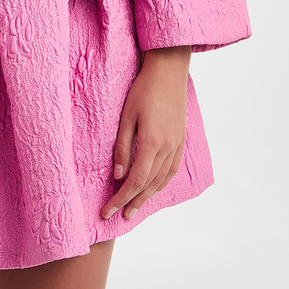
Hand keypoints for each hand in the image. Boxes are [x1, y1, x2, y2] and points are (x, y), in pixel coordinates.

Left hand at [100, 46, 190, 221]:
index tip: (107, 210)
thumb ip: (123, 147)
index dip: (121, 198)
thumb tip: (119, 175)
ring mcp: (177, 145)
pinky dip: (161, 183)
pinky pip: (172, 169)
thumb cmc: (143, 89)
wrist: (169, 71)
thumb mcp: (127, 116)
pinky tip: (154, 187)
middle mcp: (167, 148)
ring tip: (135, 208)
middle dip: (133, 202)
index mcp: (152, 143)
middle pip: (149, 185)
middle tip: (119, 217)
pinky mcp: (181, 139)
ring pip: (162, 180)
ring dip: (148, 196)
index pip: (135, 181)